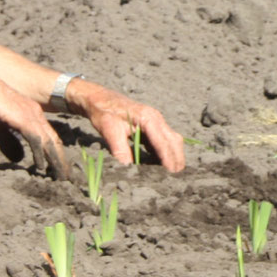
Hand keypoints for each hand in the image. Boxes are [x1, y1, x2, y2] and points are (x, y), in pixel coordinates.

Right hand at [0, 75, 68, 181]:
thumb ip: (9, 144)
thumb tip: (19, 159)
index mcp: (32, 116)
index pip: (49, 138)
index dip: (56, 153)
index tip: (59, 168)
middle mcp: (36, 116)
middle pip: (54, 141)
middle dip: (61, 160)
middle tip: (67, 178)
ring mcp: (31, 117)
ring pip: (49, 142)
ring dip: (56, 161)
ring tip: (61, 177)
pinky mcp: (23, 119)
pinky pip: (36, 139)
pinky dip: (40, 154)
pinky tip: (42, 166)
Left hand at [69, 80, 186, 172]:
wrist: (99, 98)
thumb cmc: (104, 113)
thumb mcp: (109, 131)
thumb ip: (120, 150)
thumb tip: (128, 169)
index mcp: (147, 118)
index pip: (163, 141)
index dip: (168, 158)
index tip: (172, 173)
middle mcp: (156, 118)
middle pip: (173, 140)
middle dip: (177, 158)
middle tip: (177, 178)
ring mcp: (155, 120)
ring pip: (172, 139)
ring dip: (174, 155)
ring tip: (173, 173)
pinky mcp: (151, 125)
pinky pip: (165, 139)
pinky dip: (167, 151)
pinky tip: (163, 164)